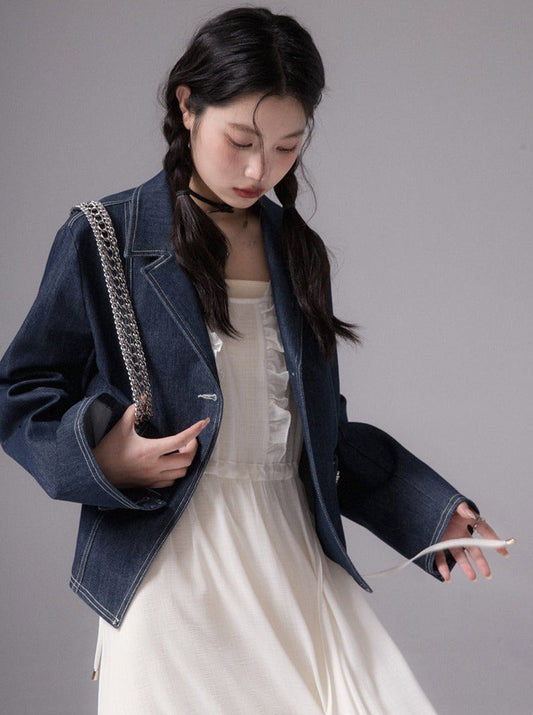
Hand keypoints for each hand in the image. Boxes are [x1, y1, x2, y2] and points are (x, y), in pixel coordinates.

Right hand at [92, 404, 209, 488]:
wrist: (95, 473)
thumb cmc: (107, 449)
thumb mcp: (119, 427)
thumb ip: (133, 411)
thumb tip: (143, 397)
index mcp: (150, 450)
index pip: (180, 440)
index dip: (195, 430)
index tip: (204, 422)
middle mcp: (155, 466)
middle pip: (187, 460)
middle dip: (193, 447)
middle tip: (189, 438)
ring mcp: (153, 478)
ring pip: (182, 473)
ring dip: (187, 461)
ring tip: (181, 450)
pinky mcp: (150, 485)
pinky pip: (172, 481)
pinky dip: (177, 472)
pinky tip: (172, 463)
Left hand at [434, 501, 508, 581]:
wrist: (419, 503)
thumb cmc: (439, 502)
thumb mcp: (452, 502)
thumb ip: (462, 507)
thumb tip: (471, 514)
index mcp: (465, 521)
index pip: (484, 531)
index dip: (494, 541)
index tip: (504, 552)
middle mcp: (459, 533)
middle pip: (473, 549)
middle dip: (481, 561)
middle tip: (488, 574)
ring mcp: (448, 540)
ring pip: (459, 556)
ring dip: (466, 567)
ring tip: (473, 578)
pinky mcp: (435, 544)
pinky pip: (440, 558)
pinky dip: (443, 568)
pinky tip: (447, 577)